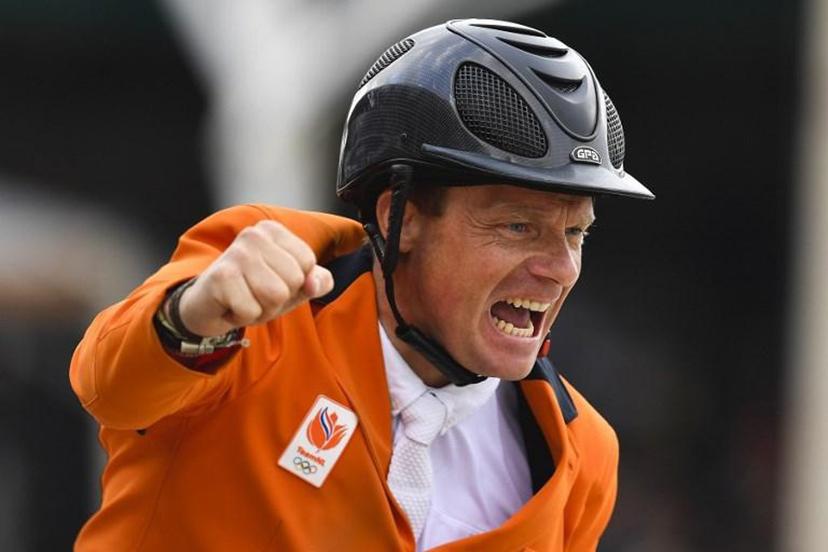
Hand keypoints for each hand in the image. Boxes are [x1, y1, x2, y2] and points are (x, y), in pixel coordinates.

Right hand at [172, 221, 333, 336]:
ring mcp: (237, 253)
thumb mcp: (293, 287)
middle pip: (294, 280)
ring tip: (245, 299)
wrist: (207, 307)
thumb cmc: (253, 292)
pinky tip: (230, 306)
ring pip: (276, 296)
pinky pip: (252, 311)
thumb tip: (315, 282)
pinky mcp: (222, 276)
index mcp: (273, 231)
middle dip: (278, 299)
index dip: (295, 284)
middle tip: (255, 294)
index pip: (308, 263)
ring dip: (262, 309)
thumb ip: (317, 282)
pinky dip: (243, 317)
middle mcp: (254, 235)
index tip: (271, 282)